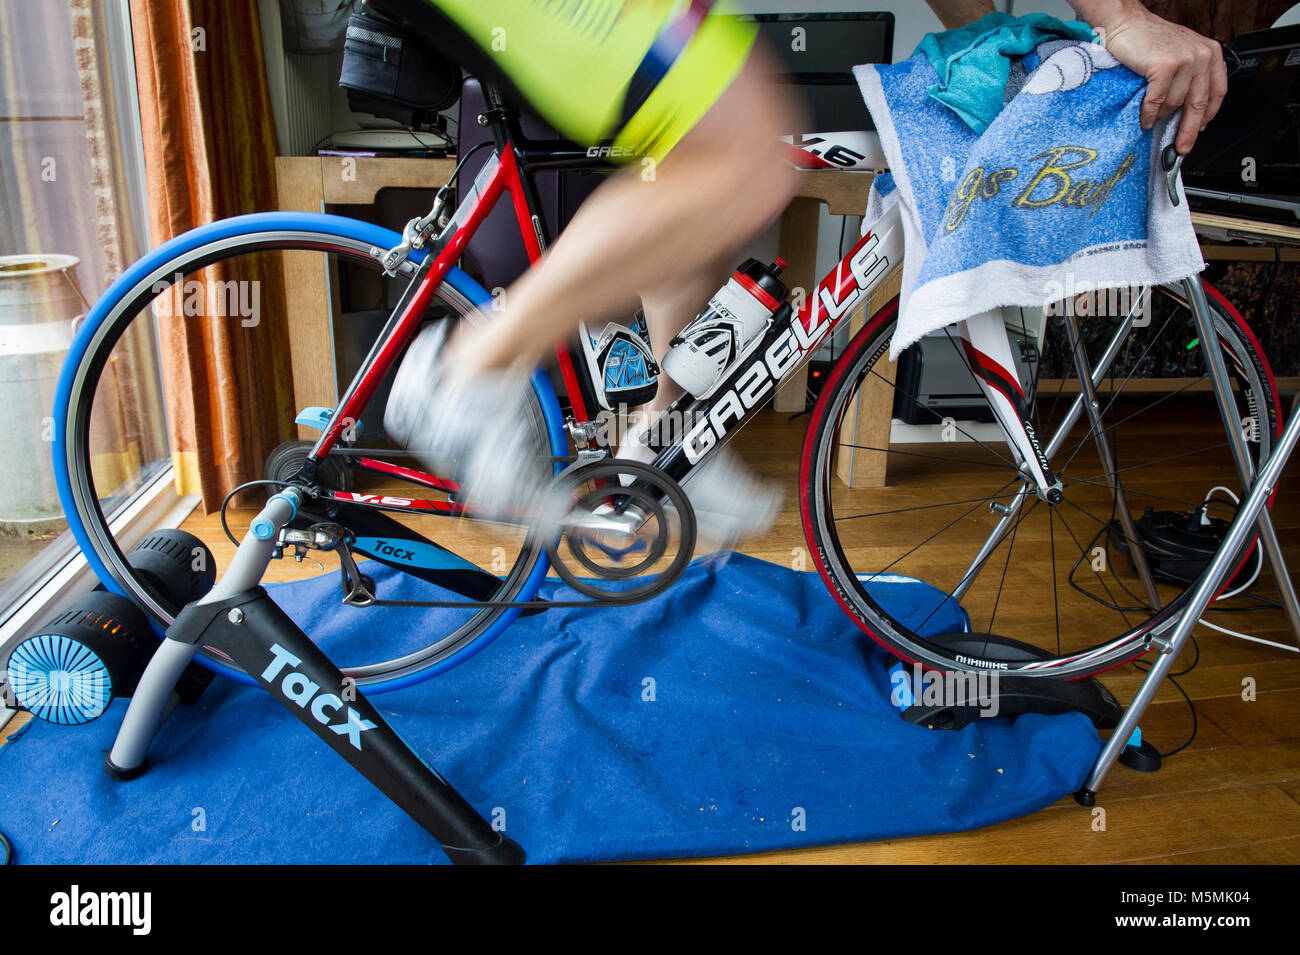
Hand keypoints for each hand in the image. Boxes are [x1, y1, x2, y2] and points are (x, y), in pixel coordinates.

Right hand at [1083, 1, 1227, 153]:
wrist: (1125, 24)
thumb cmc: (1147, 40)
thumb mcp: (1179, 53)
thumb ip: (1189, 77)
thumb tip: (1185, 111)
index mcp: (1209, 53)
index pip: (1217, 91)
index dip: (1208, 115)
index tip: (1199, 131)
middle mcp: (1201, 55)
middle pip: (1198, 103)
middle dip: (1189, 130)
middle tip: (1182, 146)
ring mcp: (1184, 60)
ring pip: (1174, 104)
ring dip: (1161, 115)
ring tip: (1151, 117)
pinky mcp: (1165, 67)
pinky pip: (1157, 101)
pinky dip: (1149, 114)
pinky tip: (1144, 119)